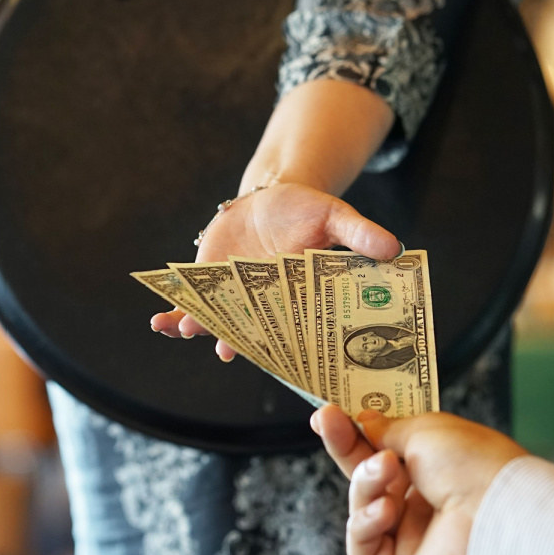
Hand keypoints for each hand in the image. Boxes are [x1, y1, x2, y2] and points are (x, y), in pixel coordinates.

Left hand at [150, 182, 400, 359]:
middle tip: (225, 350)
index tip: (275, 355)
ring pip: (216, 321)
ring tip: (185, 328)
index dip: (283, 345)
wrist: (271, 199)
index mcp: (297, 297)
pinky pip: (189, 304)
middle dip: (236, 340)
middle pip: (250, 330)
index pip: (292, 328)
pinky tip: (158, 321)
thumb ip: (360, 234)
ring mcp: (233, 297)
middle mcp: (263, 306)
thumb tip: (395, 248)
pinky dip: (173, 313)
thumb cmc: (308, 210)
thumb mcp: (336, 217)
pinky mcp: (208, 284)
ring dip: (199, 327)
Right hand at [310, 404, 527, 554]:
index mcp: (434, 467)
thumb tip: (363, 421)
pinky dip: (366, 524)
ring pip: (361, 507)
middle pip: (366, 476)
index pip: (383, 448)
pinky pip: (364, 547)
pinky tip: (385, 510)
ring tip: (385, 472)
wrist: (497, 514)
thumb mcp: (425, 429)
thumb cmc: (473, 465)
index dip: (354, 432)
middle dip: (345, 448)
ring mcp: (412, 536)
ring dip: (365, 484)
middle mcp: (422, 501)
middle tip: (326, 422)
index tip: (329, 413)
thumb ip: (386, 428)